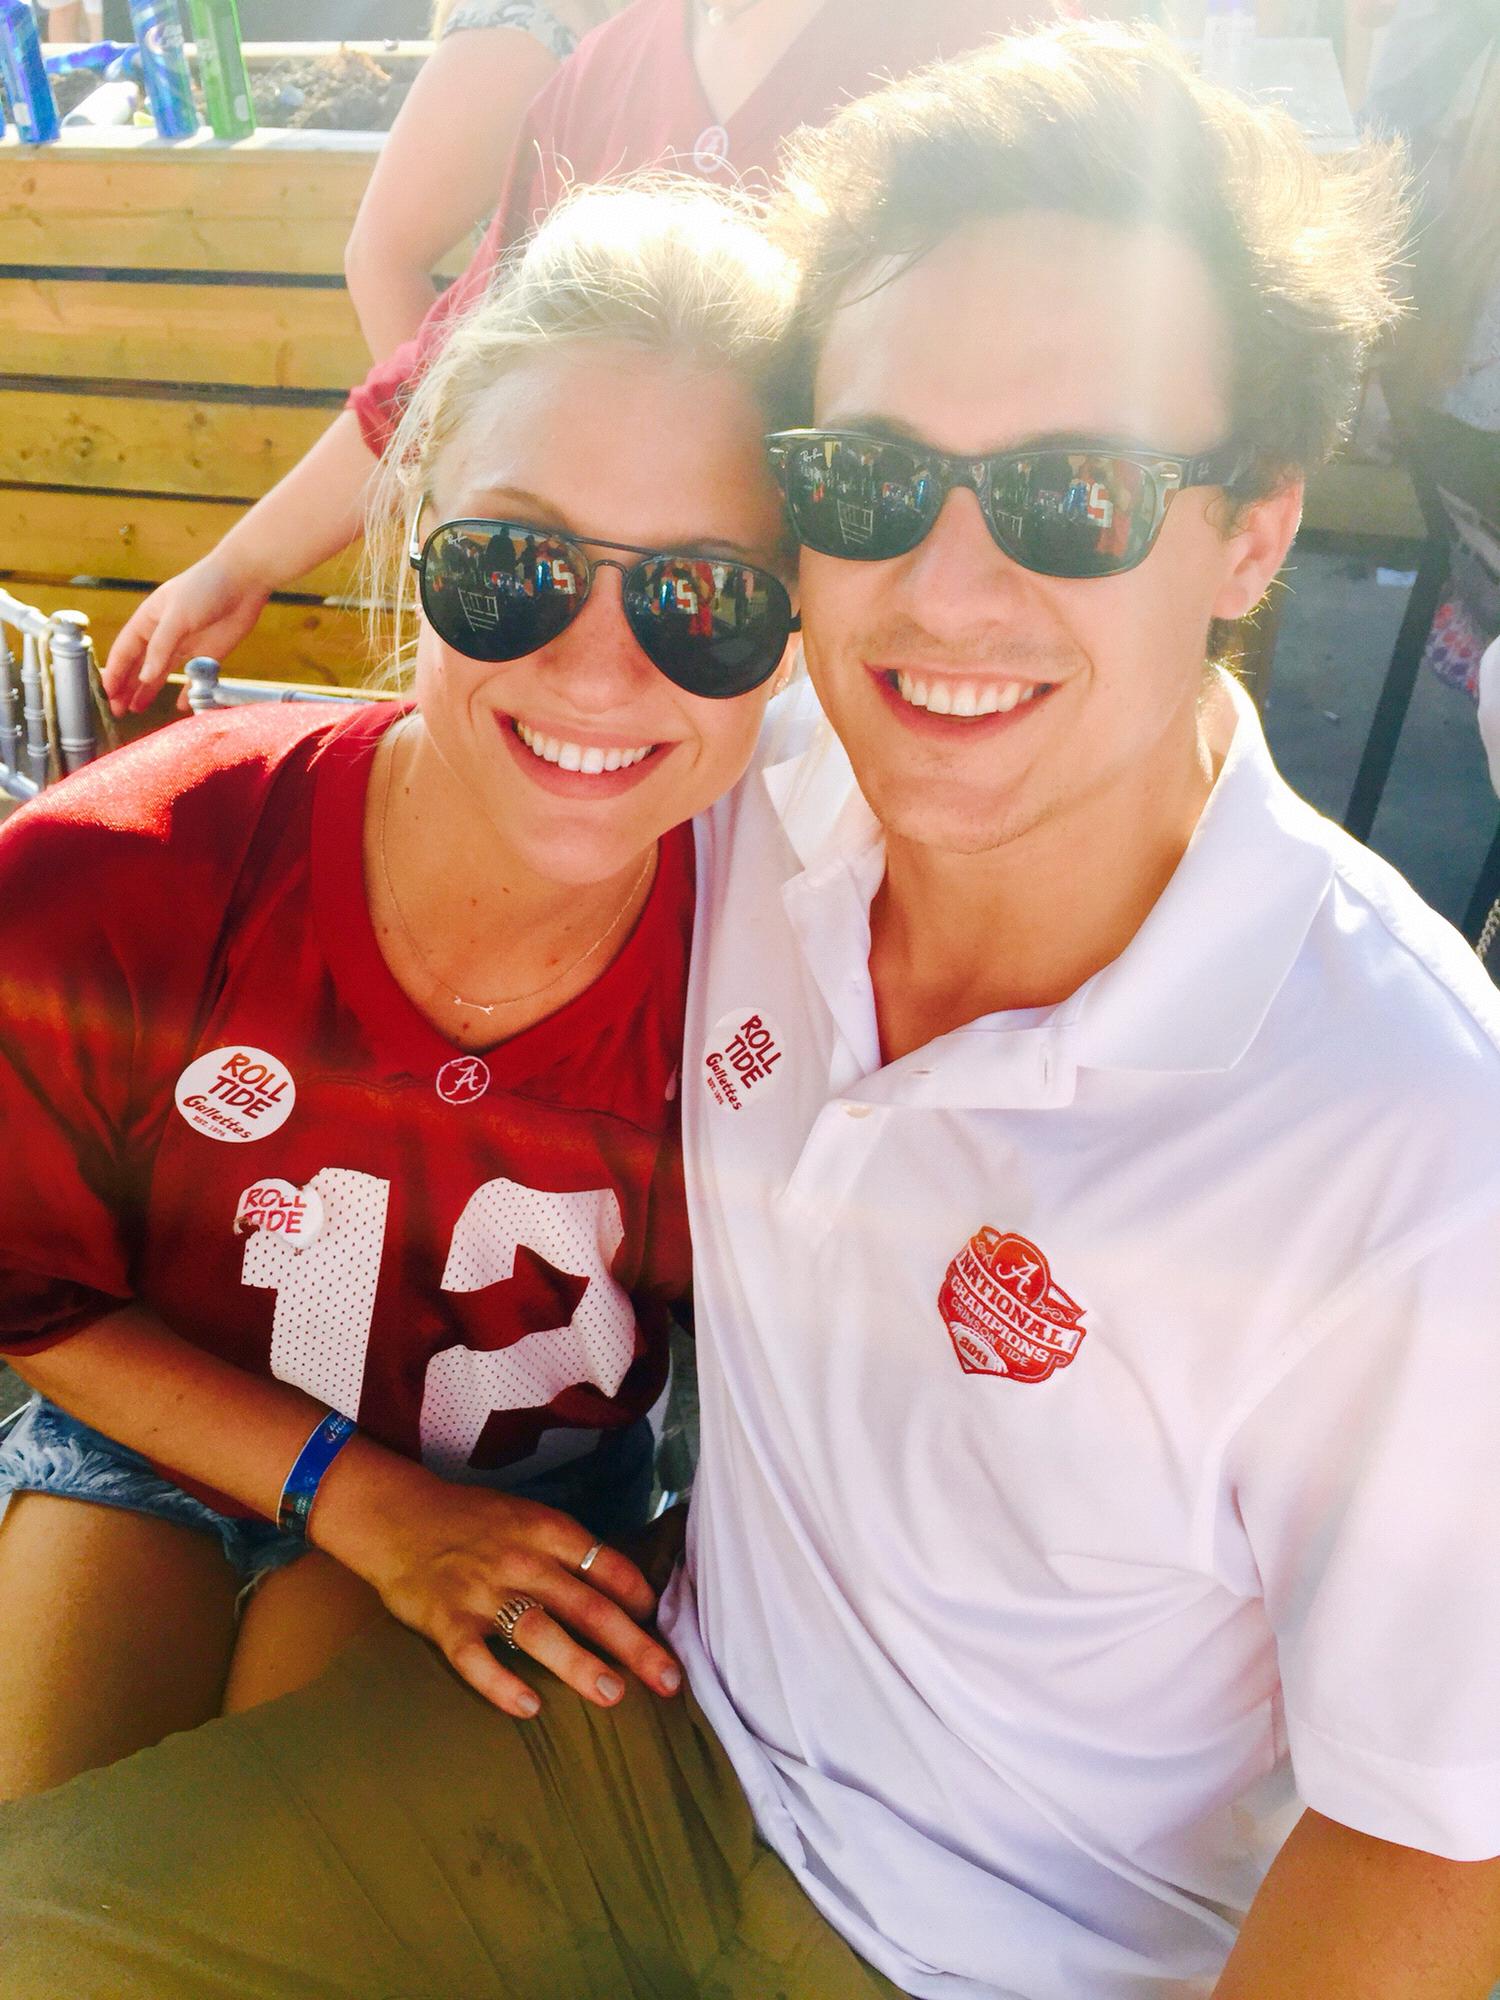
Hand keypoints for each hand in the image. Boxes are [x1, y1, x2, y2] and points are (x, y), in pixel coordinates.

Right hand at [102, 555, 271, 715]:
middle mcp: (164, 634)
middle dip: (126, 686)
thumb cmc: (205, 588)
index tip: (105, 693)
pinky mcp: (208, 653)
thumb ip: (160, 648)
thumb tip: (146, 678)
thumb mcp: (177, 617)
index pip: (125, 651)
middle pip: (139, 665)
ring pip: (161, 673)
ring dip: (148, 691)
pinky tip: (178, 707)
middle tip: (116, 710)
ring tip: (136, 710)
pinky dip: (186, 692)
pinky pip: (193, 678)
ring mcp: (186, 644)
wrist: (244, 580)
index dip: (114, 672)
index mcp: (149, 620)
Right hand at [316, 1450, 682, 1719]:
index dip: (638, 1596)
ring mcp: (482, 1592)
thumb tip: (619, 1588)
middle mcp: (521, 1560)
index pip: (606, 1565)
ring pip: (539, 1631)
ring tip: (612, 1695)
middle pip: (587, 1605)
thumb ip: (566, 1550)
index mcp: (546, 1531)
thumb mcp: (526, 1517)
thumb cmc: (472, 1522)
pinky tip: (529, 1708)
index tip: (660, 1624)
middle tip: (668, 1679)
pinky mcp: (446, 1621)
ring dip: (579, 1664)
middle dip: (633, 1644)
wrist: (397, 1517)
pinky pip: (475, 1658)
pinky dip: (501, 1684)